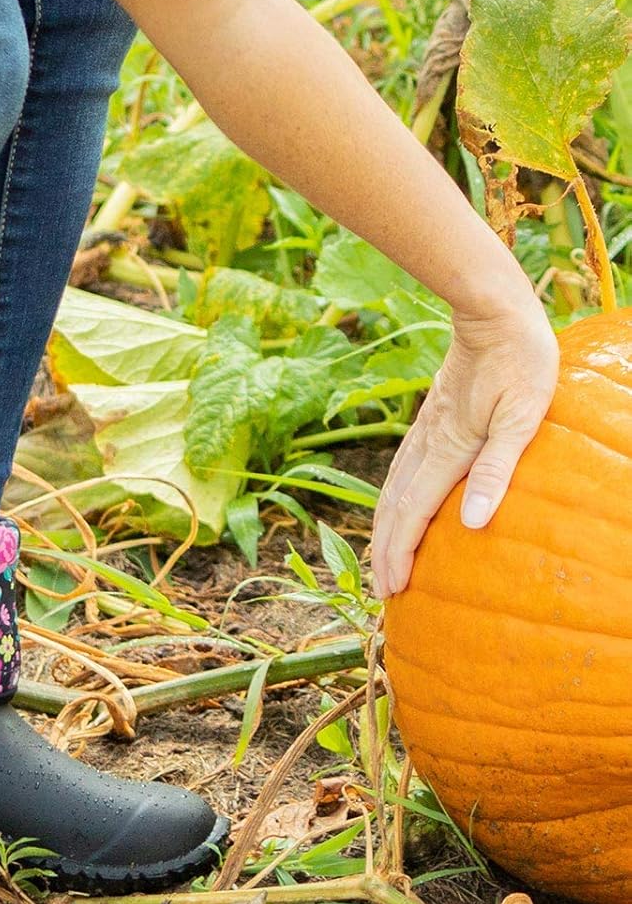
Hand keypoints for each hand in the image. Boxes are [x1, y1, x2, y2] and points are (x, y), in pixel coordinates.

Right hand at [371, 295, 557, 598]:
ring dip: (383, 528)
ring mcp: (424, 431)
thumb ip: (496, 469)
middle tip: (380, 591)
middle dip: (384, 550)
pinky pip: (400, 470)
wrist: (493, 312)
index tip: (392, 588)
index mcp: (448, 448)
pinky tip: (395, 508)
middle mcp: (427, 443)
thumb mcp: (523, 416)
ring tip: (381, 558)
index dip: (400, 553)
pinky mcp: (429, 420)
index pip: (413, 512)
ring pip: (392, 489)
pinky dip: (391, 500)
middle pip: (393, 507)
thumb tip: (471, 522)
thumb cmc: (520, 360)